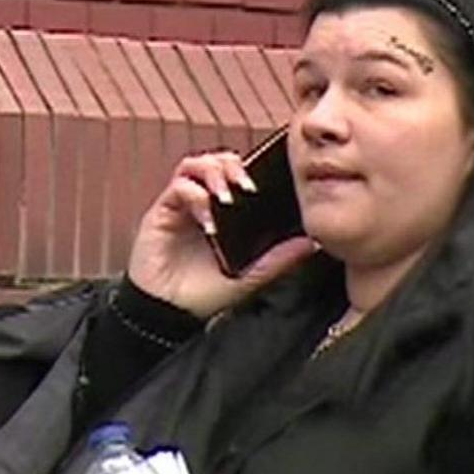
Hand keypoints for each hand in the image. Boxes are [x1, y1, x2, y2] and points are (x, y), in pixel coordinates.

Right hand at [126, 151, 316, 319]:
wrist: (169, 313)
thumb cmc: (204, 294)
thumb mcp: (250, 276)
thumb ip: (278, 259)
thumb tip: (312, 243)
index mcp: (222, 213)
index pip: (235, 174)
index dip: (250, 169)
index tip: (268, 183)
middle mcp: (200, 202)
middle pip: (215, 161)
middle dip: (232, 165)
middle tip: (246, 185)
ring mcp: (180, 205)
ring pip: (193, 165)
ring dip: (212, 172)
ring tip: (225, 196)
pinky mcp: (161, 212)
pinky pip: (176, 187)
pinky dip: (194, 195)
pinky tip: (207, 219)